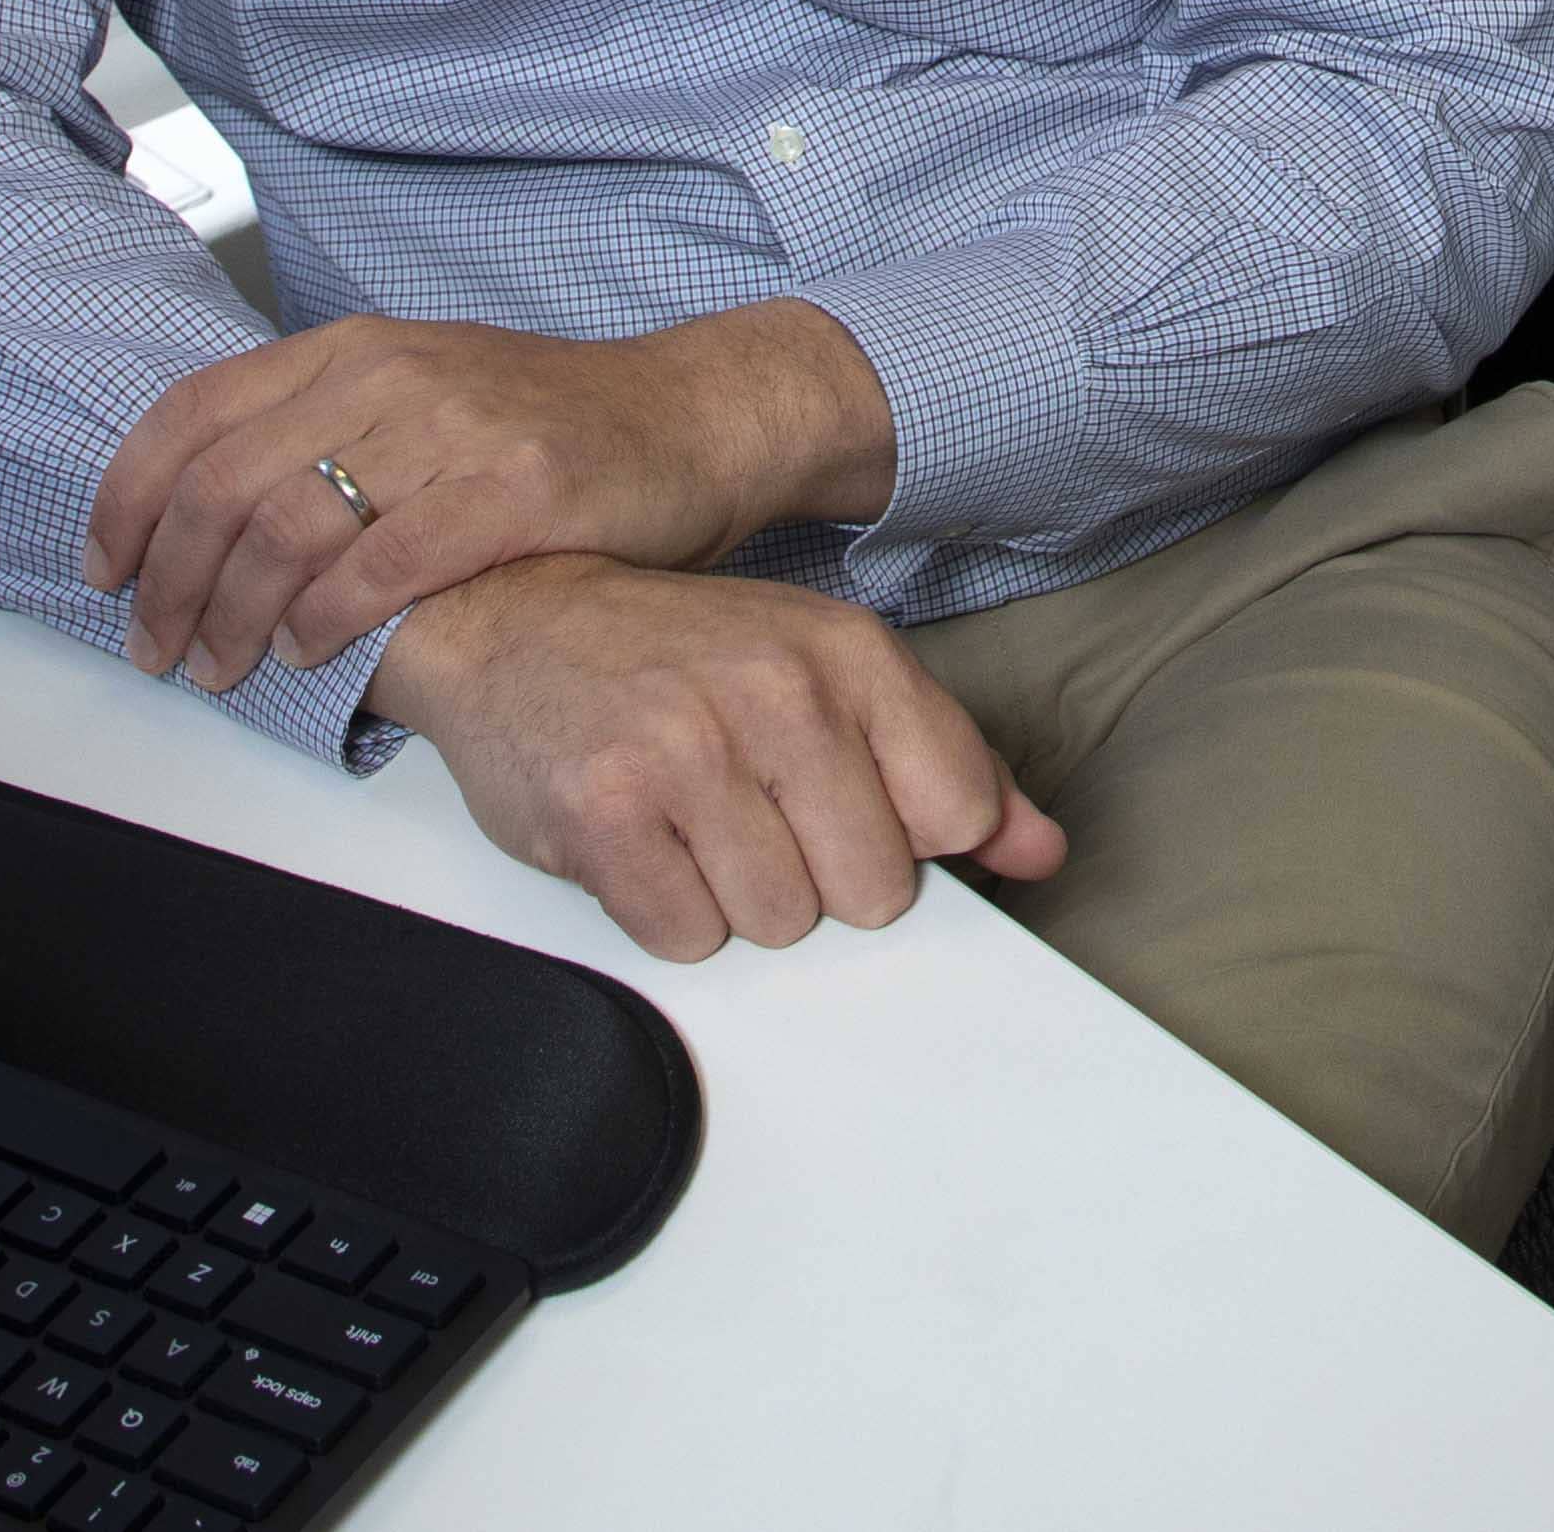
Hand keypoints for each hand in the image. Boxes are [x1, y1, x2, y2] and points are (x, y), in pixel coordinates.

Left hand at [85, 299, 893, 695]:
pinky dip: (330, 619)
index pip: (194, 414)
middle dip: (172, 582)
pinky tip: (310, 653)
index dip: (128, 500)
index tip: (104, 571)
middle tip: (156, 649)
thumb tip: (201, 516)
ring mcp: (456, 426)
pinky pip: (388, 563)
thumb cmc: (546, 425)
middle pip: (227, 483)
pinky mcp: (518, 489)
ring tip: (222, 669)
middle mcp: (391, 373)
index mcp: (352, 348)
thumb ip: (321, 432)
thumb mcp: (419, 395)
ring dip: (237, 615)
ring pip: (292, 527)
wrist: (691, 416)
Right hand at [370, 556, 1063, 962]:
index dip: (909, 839)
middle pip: (872, 892)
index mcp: (849, 653)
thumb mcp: (826, 670)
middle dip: (817, 877)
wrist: (508, 615)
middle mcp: (777, 694)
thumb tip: (1044, 850)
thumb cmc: (678, 653)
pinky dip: (667, 911)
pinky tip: (643, 841)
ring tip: (692, 822)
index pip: (957, 813)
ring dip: (735, 898)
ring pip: (779, 925)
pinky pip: (687, 938)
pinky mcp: (605, 818)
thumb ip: (948, 760)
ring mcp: (687, 755)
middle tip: (754, 814)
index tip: (856, 813)